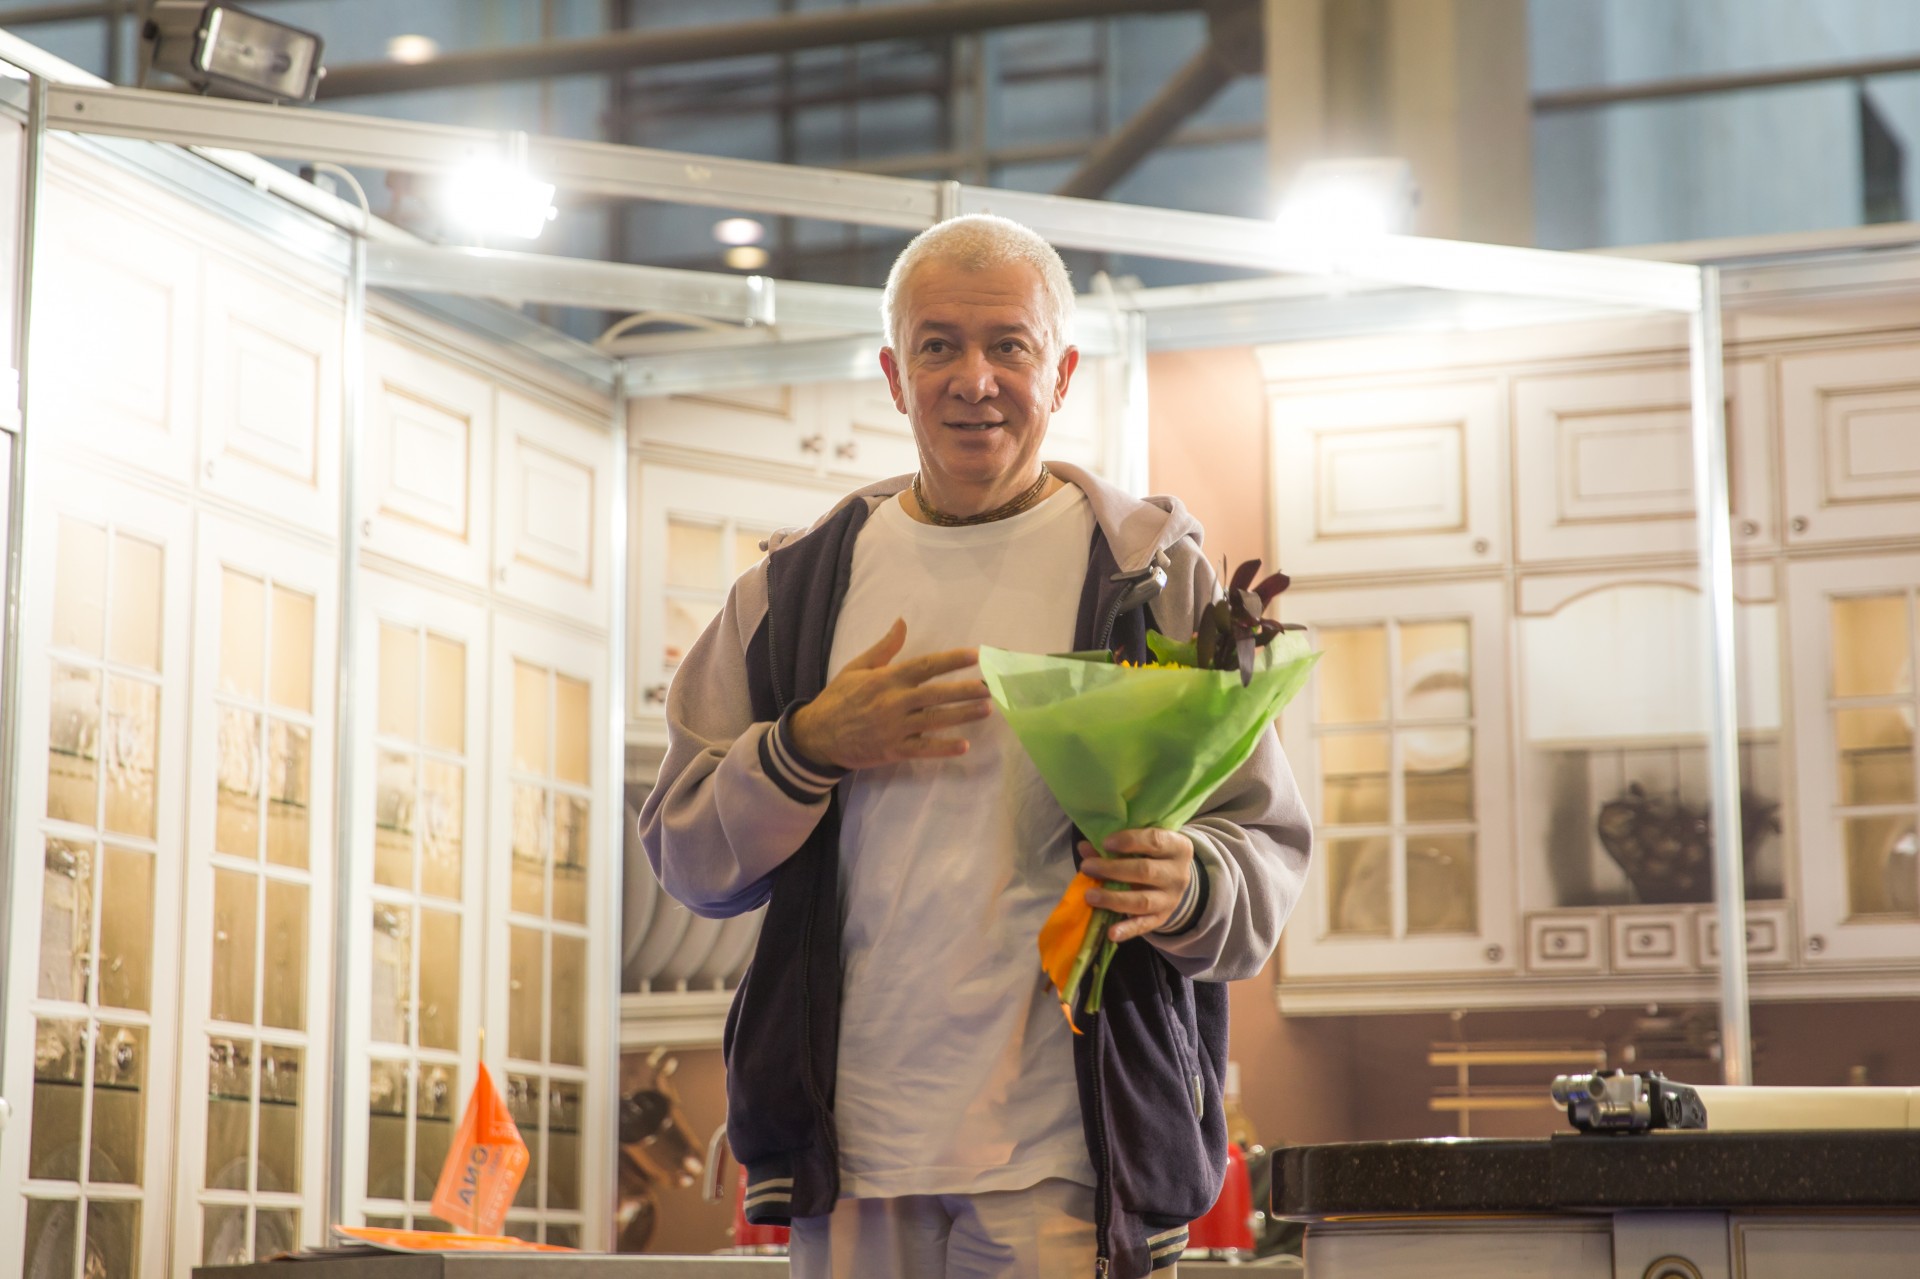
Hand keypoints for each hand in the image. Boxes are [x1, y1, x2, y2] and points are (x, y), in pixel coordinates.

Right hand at [789, 618, 990, 770]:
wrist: (816, 735)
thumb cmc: (839, 698)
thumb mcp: (857, 667)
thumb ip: (884, 647)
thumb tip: (902, 622)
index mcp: (887, 678)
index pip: (926, 665)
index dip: (952, 660)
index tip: (976, 655)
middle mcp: (893, 701)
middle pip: (936, 693)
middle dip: (965, 689)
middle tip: (990, 686)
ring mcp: (894, 727)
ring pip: (935, 720)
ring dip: (963, 715)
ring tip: (986, 709)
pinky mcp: (893, 750)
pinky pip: (923, 749)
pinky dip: (944, 748)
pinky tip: (964, 745)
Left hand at [1081, 829, 1194, 941]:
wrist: (1174, 879)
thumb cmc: (1153, 854)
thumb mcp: (1141, 845)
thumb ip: (1113, 845)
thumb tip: (1084, 847)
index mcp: (1177, 847)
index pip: (1154, 841)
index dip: (1129, 841)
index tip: (1105, 843)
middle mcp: (1178, 874)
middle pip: (1145, 871)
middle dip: (1112, 869)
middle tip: (1087, 867)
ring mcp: (1171, 899)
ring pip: (1143, 901)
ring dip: (1113, 899)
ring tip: (1090, 895)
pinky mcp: (1162, 918)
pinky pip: (1144, 925)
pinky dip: (1127, 930)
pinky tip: (1111, 933)